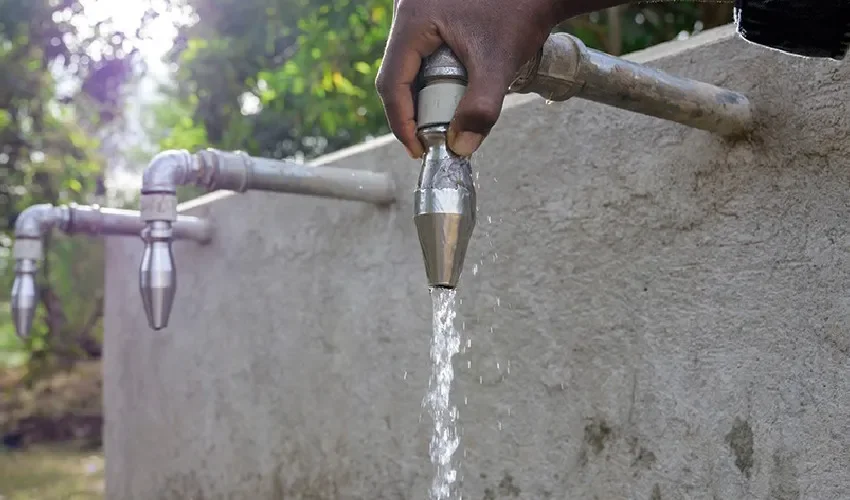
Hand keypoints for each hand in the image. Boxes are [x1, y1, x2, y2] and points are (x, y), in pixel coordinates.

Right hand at [375, 0, 564, 157]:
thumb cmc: (521, 11)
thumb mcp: (498, 65)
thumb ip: (480, 109)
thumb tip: (461, 147)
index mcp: (413, 19)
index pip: (391, 81)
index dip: (401, 122)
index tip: (417, 148)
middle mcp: (408, 10)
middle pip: (397, 74)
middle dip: (412, 111)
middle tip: (429, 139)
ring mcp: (420, 10)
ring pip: (408, 64)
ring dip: (423, 95)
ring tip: (441, 120)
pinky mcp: (433, 12)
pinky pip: (421, 52)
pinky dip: (432, 78)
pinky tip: (449, 93)